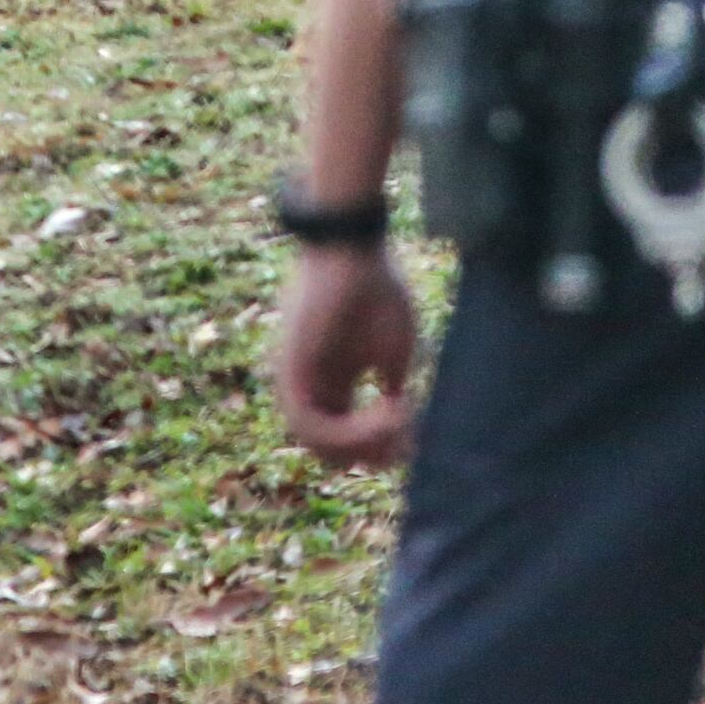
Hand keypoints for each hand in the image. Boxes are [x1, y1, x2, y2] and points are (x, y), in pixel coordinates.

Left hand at [275, 243, 419, 468]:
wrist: (352, 249)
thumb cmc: (377, 291)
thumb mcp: (394, 352)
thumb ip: (393, 392)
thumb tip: (402, 428)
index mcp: (334, 381)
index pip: (346, 436)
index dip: (379, 449)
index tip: (413, 443)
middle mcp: (312, 386)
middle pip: (328, 449)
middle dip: (370, 455)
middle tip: (405, 445)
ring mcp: (297, 381)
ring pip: (317, 443)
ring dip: (362, 444)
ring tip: (397, 422)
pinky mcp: (291, 372)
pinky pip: (309, 424)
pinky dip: (348, 431)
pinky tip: (385, 413)